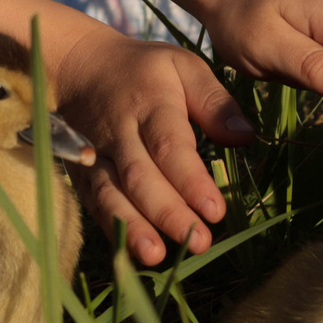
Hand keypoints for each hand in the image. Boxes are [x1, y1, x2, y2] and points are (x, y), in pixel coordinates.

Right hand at [54, 32, 255, 264]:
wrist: (78, 66)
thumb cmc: (143, 70)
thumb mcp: (183, 66)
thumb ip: (214, 101)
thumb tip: (245, 136)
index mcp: (150, 104)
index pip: (170, 147)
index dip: (191, 181)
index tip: (215, 210)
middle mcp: (119, 133)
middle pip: (140, 177)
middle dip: (168, 213)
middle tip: (198, 242)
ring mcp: (95, 155)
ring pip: (110, 194)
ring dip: (132, 226)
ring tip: (155, 257)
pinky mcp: (81, 172)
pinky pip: (94, 203)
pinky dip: (110, 228)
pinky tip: (129, 254)